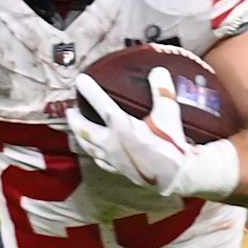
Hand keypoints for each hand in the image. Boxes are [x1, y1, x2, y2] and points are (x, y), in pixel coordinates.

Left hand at [66, 67, 236, 199]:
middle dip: (75, 119)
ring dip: (80, 136)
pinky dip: (95, 154)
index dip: (90, 90)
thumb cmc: (171, 145)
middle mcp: (112, 143)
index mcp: (122, 126)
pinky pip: (101, 162)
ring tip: (76, 130)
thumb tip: (158, 71)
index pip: (101, 105)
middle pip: (85, 129)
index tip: (80, 80)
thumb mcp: (169, 114)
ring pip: (88, 147)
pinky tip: (95, 153)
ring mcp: (113, 158)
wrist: (177, 176)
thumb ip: (162, 91)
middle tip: (70, 110)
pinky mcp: (119, 169)